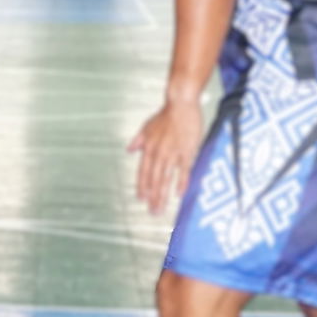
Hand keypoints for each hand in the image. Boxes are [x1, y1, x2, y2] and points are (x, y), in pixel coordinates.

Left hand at [127, 96, 203, 215]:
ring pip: (165, 179)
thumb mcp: (146, 127)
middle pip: (153, 179)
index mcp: (148, 147)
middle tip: (152, 212)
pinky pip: (183, 171)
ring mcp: (173, 153)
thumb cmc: (165, 115)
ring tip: (161, 209)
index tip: (141, 199)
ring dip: (162, 195)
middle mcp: (158, 152)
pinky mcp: (187, 151)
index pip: (143, 171)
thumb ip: (138, 141)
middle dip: (152, 197)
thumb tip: (129, 150)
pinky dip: (180, 183)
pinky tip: (178, 195)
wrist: (180, 104)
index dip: (142, 186)